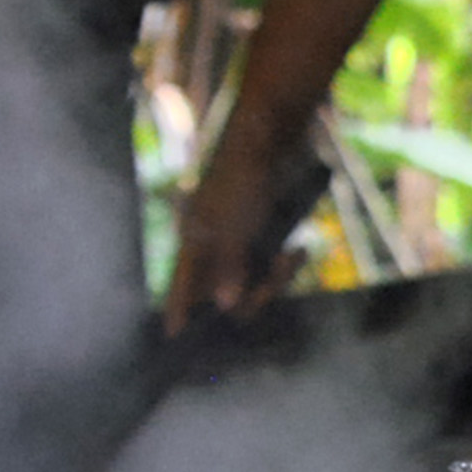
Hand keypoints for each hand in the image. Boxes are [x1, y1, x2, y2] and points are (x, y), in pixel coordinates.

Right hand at [162, 138, 294, 328]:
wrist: (274, 135)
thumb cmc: (245, 176)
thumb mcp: (236, 224)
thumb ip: (230, 265)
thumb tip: (225, 306)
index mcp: (194, 240)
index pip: (180, 284)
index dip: (177, 308)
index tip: (172, 336)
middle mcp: (212, 244)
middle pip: (224, 293)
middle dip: (253, 293)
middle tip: (276, 276)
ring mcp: (238, 241)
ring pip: (252, 282)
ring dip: (275, 279)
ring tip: (294, 255)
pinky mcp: (263, 235)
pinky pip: (269, 267)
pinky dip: (284, 266)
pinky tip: (299, 250)